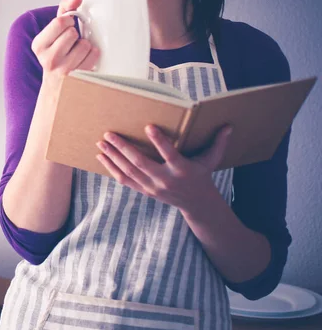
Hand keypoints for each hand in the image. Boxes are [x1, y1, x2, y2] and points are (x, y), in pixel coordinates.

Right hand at [32, 0, 99, 91]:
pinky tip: (84, 58)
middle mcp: (48, 59)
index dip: (68, 21)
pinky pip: (93, 55)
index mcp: (38, 45)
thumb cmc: (56, 53)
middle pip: (72, 32)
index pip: (60, 21)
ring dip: (84, 45)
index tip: (66, 27)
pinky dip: (92, 54)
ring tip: (77, 51)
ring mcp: (63, 70)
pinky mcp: (78, 78)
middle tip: (71, 43)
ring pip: (84, 44)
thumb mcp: (54, 32)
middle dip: (75, 34)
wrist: (56, 85)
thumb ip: (64, 10)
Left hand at [95, 125, 232, 212]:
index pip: (169, 154)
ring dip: (113, 157)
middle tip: (109, 134)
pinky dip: (111, 169)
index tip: (148, 127)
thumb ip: (218, 143)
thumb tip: (229, 126)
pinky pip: (124, 180)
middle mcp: (165, 179)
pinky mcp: (144, 191)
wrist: (196, 204)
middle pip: (140, 163)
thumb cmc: (202, 175)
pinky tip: (102, 157)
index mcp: (182, 169)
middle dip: (123, 148)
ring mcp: (152, 187)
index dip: (159, 141)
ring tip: (101, 143)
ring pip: (128, 171)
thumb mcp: (211, 161)